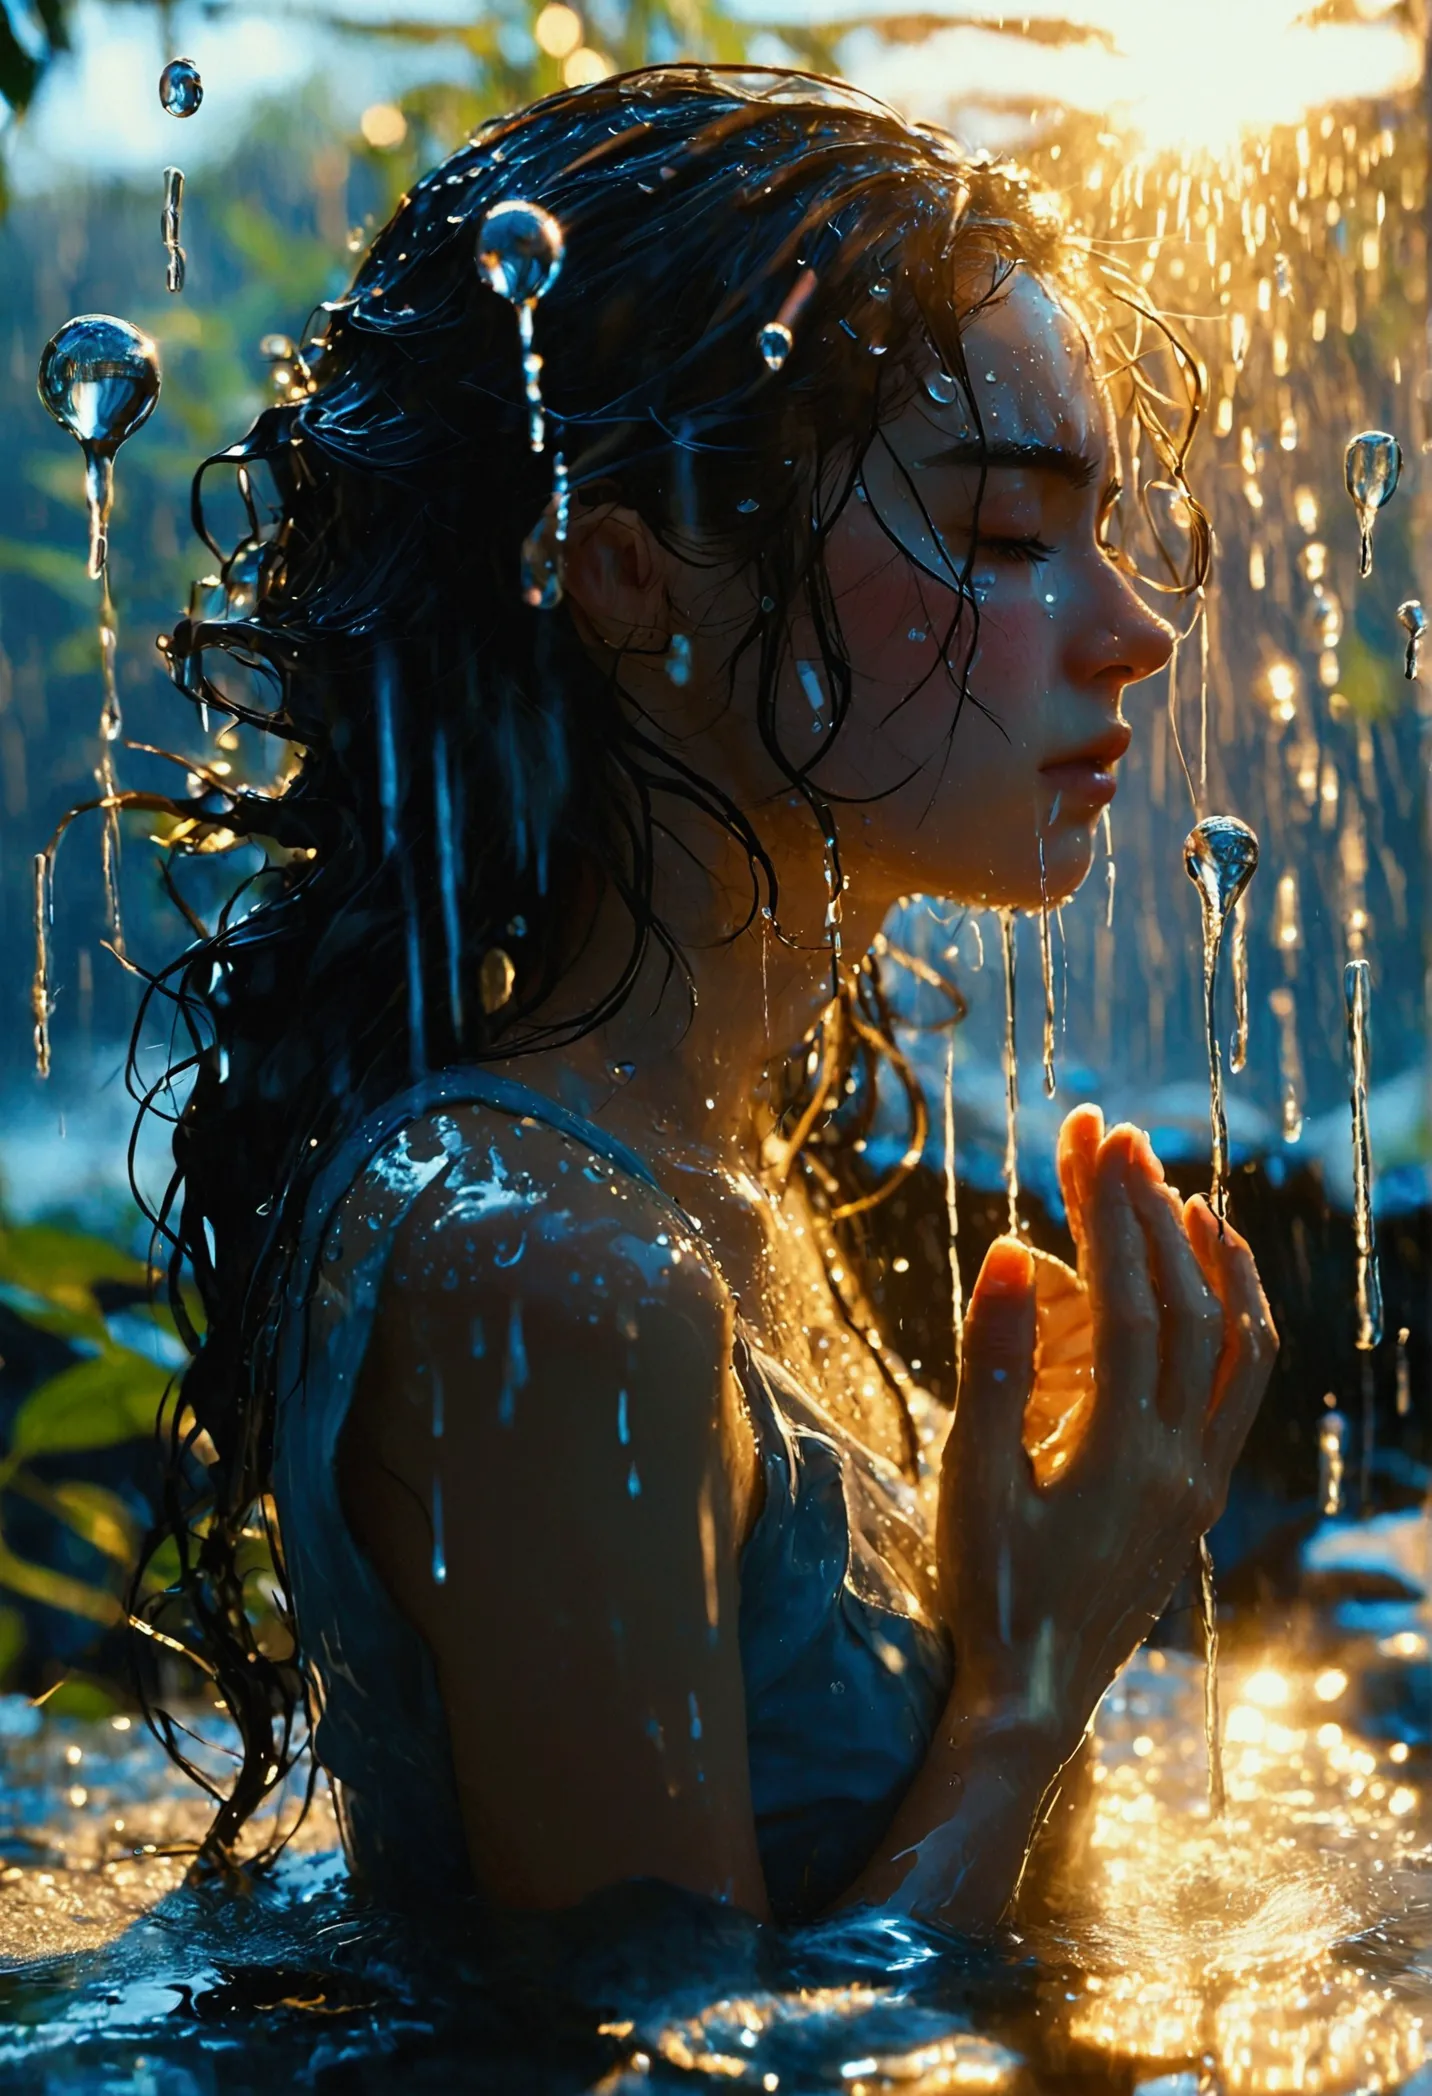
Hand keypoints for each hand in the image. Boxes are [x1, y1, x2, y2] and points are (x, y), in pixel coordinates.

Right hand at [936, 1106, 1275, 1752]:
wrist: (1032, 1697)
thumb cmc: (987, 1592)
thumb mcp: (970, 1481)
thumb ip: (994, 1365)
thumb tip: (1014, 1250)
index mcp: (1122, 1454)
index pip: (1133, 1302)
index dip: (1112, 1212)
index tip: (1088, 1135)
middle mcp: (1183, 1461)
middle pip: (1188, 1307)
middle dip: (1150, 1211)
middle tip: (1112, 1134)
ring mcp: (1202, 1478)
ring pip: (1239, 1345)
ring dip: (1212, 1259)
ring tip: (1179, 1189)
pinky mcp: (1201, 1493)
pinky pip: (1245, 1387)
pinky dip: (1237, 1317)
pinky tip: (1211, 1283)